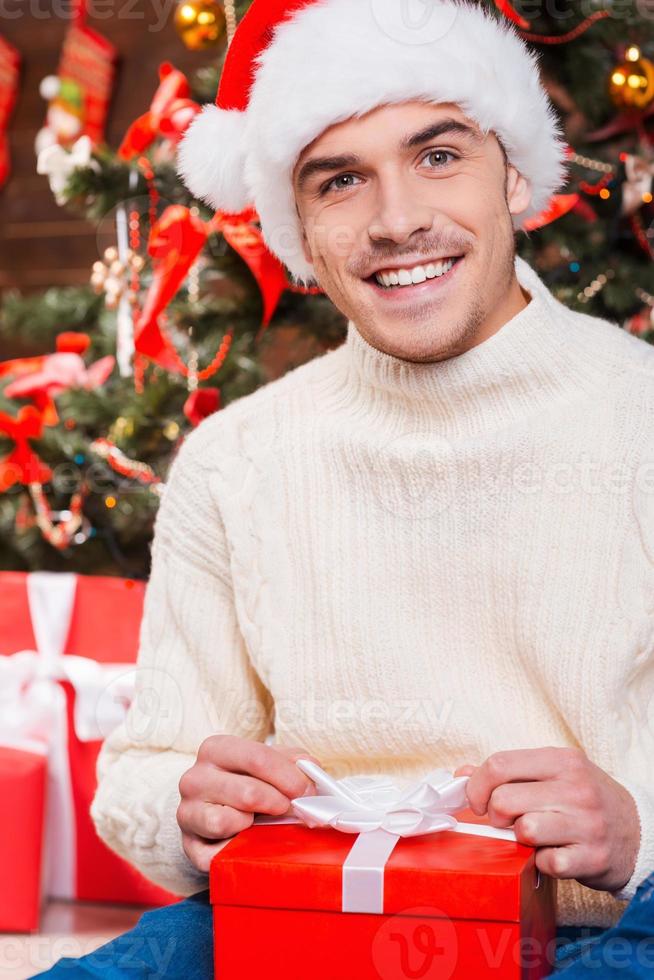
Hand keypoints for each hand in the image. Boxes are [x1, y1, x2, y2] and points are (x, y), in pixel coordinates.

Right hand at [178, 735, 320, 872]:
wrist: (210, 807)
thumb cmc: (244, 781)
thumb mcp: (267, 761)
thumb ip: (292, 761)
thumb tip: (311, 770)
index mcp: (215, 749)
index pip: (257, 758)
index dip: (289, 777)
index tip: (308, 791)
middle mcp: (194, 778)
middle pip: (247, 793)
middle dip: (280, 804)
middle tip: (293, 810)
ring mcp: (187, 813)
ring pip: (226, 823)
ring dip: (253, 826)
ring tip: (259, 822)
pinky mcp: (188, 846)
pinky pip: (216, 855)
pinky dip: (236, 852)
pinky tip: (245, 844)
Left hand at [453, 747, 639, 892]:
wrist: (637, 831)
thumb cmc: (583, 800)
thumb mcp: (552, 774)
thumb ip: (508, 772)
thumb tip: (461, 774)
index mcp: (561, 760)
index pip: (499, 764)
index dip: (477, 786)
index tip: (477, 802)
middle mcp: (575, 788)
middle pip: (504, 800)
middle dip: (495, 816)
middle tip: (506, 822)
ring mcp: (586, 823)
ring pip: (525, 831)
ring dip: (520, 840)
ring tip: (531, 837)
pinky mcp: (593, 857)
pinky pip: (547, 863)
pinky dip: (542, 863)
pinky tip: (552, 854)